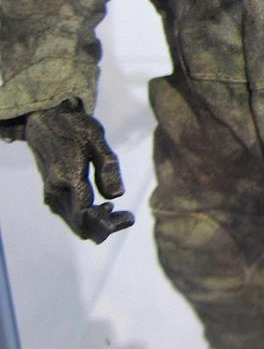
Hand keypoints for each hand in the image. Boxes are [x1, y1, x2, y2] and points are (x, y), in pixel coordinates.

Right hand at [23, 100, 132, 243]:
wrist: (46, 121)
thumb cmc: (75, 127)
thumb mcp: (97, 139)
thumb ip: (107, 166)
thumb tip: (117, 195)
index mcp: (68, 177)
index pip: (87, 214)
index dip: (109, 223)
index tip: (130, 218)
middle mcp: (56, 191)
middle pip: (81, 225)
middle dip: (106, 227)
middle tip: (127, 217)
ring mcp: (52, 194)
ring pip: (75, 223)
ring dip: (97, 223)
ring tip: (115, 209)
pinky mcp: (52, 194)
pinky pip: (70, 215)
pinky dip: (87, 217)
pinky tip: (102, 205)